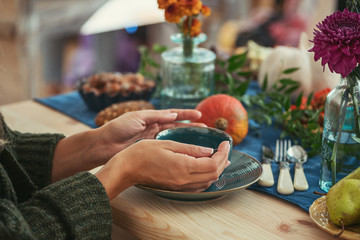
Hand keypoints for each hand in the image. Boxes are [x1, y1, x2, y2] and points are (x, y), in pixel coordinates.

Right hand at [95, 140, 230, 199]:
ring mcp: (180, 186)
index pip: (213, 164)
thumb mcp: (167, 144)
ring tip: (220, 157)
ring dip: (217, 169)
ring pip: (207, 181)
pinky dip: (207, 176)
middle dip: (223, 161)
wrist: (127, 169)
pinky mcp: (176, 188)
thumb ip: (190, 149)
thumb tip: (209, 151)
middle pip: (213, 174)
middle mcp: (184, 179)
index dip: (223, 153)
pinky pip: (198, 186)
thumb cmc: (143, 153)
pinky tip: (207, 167)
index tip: (225, 143)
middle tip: (225, 148)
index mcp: (182, 166)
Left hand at [98, 109, 205, 155]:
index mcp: (151, 117)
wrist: (104, 145)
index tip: (199, 115)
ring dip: (186, 138)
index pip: (172, 114)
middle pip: (176, 126)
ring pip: (173, 137)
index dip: (186, 114)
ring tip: (200, 139)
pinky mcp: (150, 149)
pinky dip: (176, 148)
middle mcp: (154, 127)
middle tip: (205, 128)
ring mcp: (153, 139)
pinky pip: (166, 147)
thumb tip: (174, 114)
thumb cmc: (118, 128)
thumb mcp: (137, 117)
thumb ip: (156, 116)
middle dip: (191, 127)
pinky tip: (185, 151)